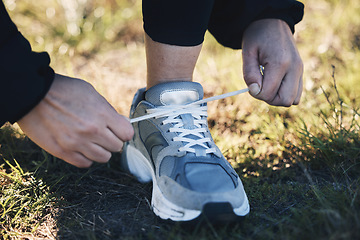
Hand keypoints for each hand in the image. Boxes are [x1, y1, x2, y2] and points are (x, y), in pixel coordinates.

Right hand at [17, 74, 133, 167]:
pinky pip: (85, 163)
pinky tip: (81, 147)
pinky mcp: (63, 152)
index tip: (119, 130)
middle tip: (104, 134)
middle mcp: (92, 131)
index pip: (127, 134)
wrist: (31, 94)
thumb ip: (107, 110)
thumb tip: (121, 123)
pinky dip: (86, 157)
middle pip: (117, 147)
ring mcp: (77, 143)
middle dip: (113, 140)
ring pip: (103, 158)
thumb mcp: (91, 93)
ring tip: (92, 140)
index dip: (124, 131)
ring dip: (100, 150)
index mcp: (102, 114)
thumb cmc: (63, 90)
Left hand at [242, 19, 302, 106]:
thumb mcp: (248, 52)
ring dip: (278, 97)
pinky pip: (297, 94)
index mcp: (281, 63)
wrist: (273, 22)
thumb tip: (255, 92)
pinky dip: (285, 93)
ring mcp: (300, 70)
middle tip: (260, 85)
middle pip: (285, 101)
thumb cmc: (257, 36)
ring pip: (293, 100)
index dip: (257, 93)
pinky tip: (276, 83)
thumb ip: (249, 74)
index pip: (269, 94)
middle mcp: (295, 68)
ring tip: (268, 84)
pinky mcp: (301, 72)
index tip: (252, 83)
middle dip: (269, 98)